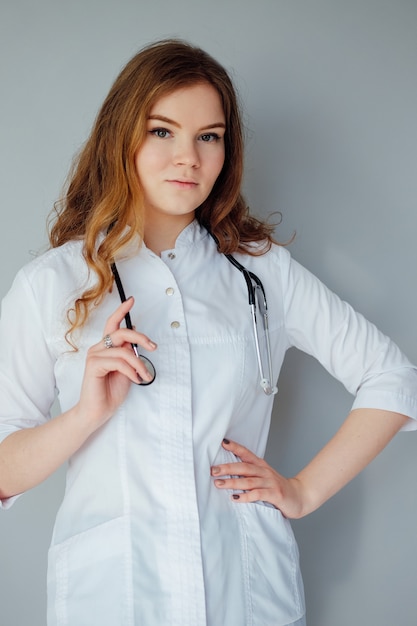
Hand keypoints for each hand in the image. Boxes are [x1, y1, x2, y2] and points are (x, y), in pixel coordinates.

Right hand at [74, 297, 156, 432]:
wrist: (97, 411)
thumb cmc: (110, 392)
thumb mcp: (126, 370)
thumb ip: (129, 355)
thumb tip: (137, 340)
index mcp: (106, 347)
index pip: (113, 324)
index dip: (122, 310)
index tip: (132, 300)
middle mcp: (98, 348)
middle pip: (121, 332)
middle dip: (141, 337)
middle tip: (153, 347)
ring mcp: (94, 356)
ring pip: (124, 350)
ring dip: (139, 364)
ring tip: (144, 376)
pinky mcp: (94, 365)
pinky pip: (119, 362)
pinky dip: (131, 371)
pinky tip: (136, 380)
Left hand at [211, 439, 305, 518]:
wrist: (300, 496)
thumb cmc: (277, 488)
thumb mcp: (263, 477)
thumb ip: (249, 474)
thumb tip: (226, 472)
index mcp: (261, 465)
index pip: (246, 453)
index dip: (235, 447)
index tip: (222, 442)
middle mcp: (265, 472)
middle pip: (244, 467)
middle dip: (227, 468)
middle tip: (213, 470)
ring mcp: (270, 483)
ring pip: (249, 481)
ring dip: (232, 482)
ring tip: (219, 484)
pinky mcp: (275, 494)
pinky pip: (258, 494)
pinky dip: (246, 496)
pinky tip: (235, 498)